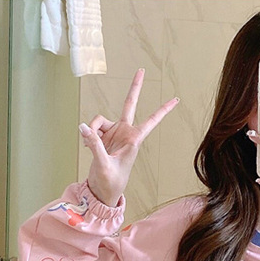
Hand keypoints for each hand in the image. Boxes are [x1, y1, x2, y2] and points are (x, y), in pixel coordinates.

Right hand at [79, 69, 178, 206]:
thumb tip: (83, 127)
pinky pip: (92, 127)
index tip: (176, 100)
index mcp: (134, 140)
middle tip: (142, 70)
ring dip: (92, 129)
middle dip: (135, 87)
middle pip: (130, 104)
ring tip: (88, 144)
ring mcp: (114, 133)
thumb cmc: (110, 182)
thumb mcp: (103, 165)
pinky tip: (86, 145)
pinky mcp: (103, 136)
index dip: (162, 110)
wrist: (103, 190)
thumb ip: (94, 144)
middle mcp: (125, 133)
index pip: (151, 121)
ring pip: (99, 119)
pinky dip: (88, 134)